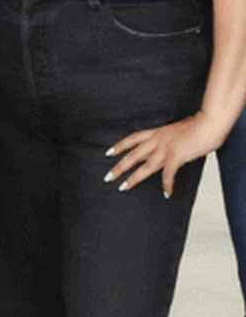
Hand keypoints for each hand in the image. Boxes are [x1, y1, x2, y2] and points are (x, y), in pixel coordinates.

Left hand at [105, 111, 231, 195]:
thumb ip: (168, 138)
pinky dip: (167, 184)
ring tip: (123, 188)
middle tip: (107, 177)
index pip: (132, 139)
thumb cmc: (197, 126)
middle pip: (133, 155)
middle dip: (119, 167)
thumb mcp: (176, 130)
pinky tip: (166, 193)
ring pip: (145, 166)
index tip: (108, 153)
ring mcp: (166, 148)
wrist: (208, 123)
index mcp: (157, 132)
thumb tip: (167, 145)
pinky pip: (168, 173)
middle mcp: (157, 140)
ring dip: (134, 178)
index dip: (119, 146)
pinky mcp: (177, 155)